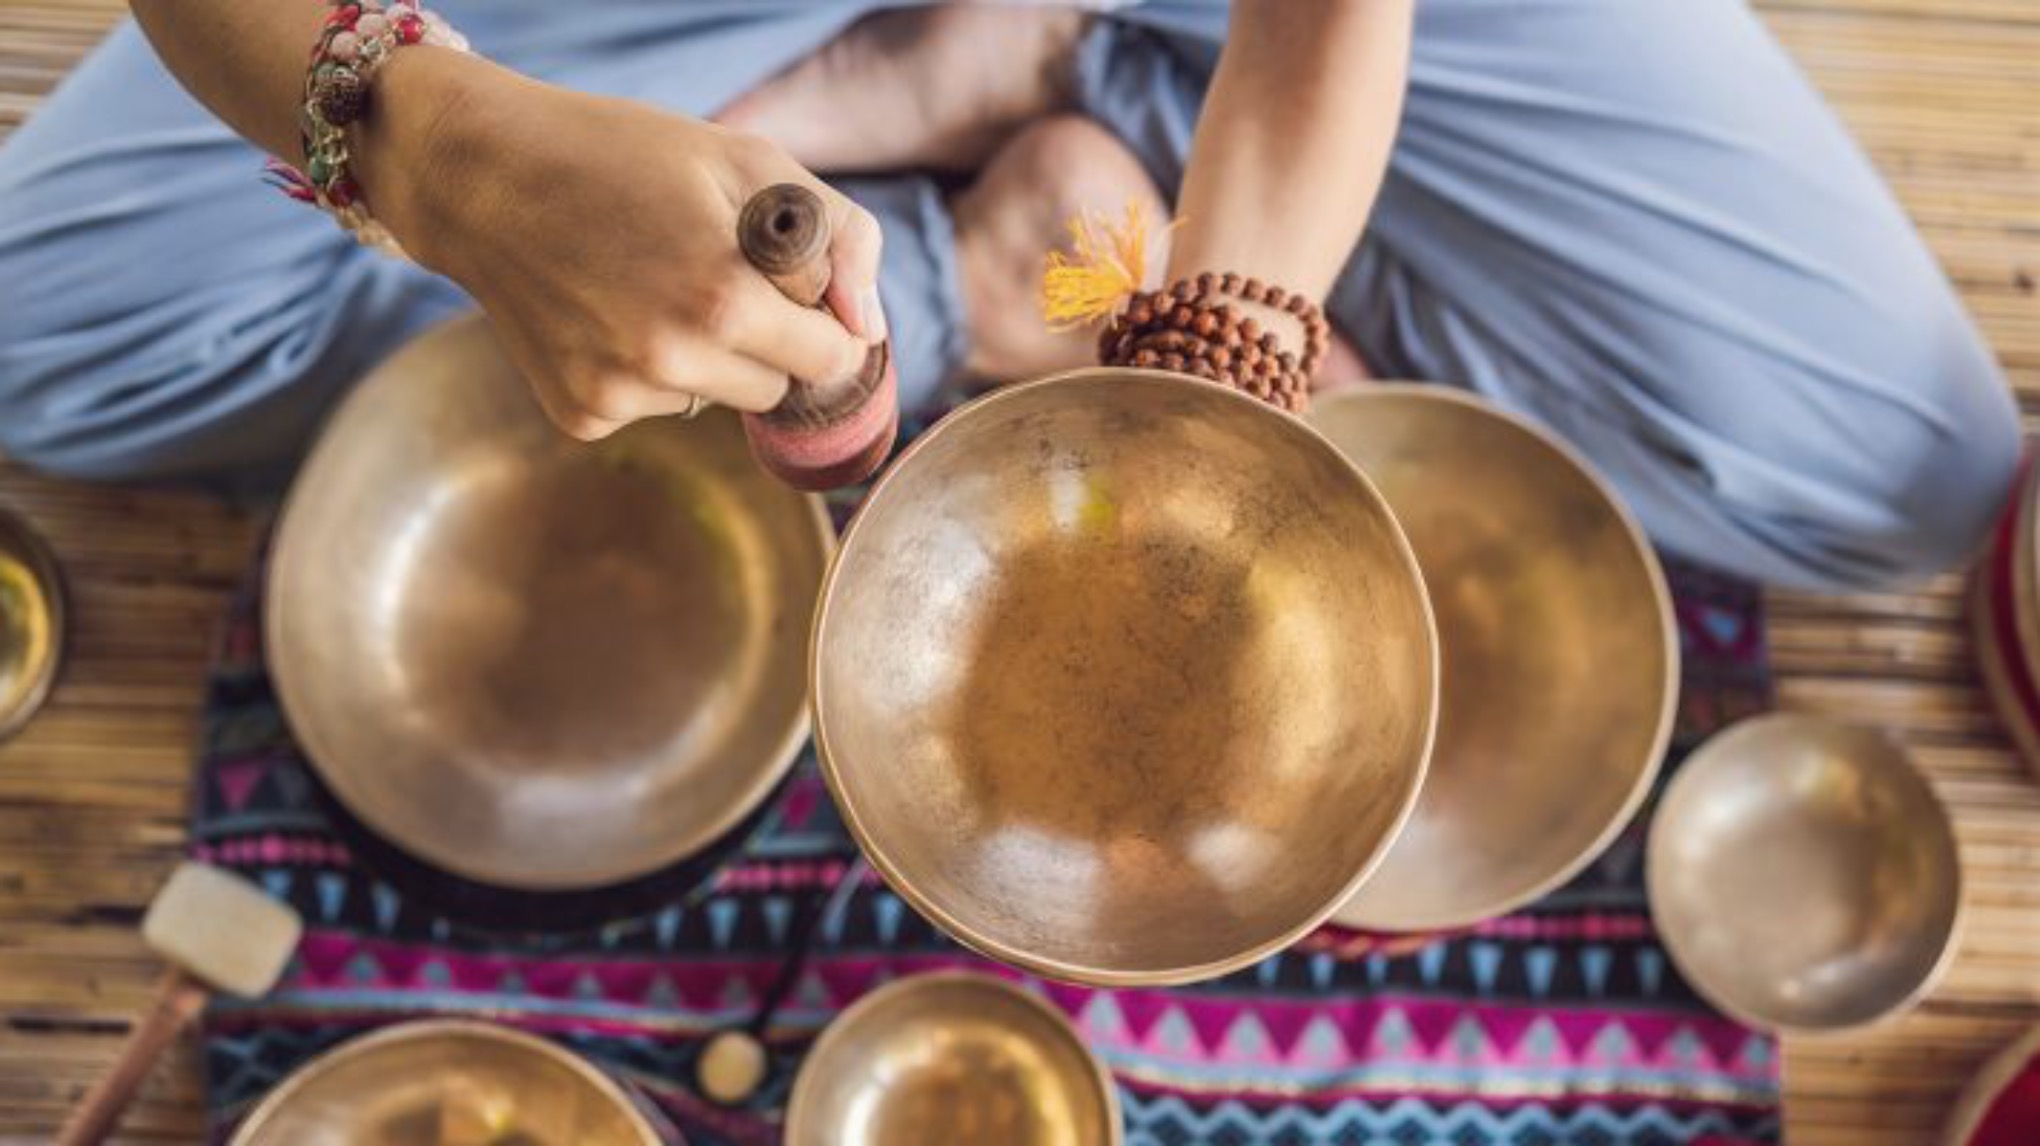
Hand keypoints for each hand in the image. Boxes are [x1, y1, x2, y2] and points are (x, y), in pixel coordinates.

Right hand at [360, 50, 885, 439]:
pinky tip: (608, 313)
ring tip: (651, 286)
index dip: (823, 321)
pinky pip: (658, 409)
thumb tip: (871, 330)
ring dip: (709, 358)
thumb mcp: (746, 162)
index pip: (832, 359)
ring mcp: (622, 394)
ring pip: (720, 402)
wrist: (480, 176)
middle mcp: (673, 360)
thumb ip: (837, 239)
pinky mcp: (583, 414)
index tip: (795, 292)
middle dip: (769, 342)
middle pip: (780, 390)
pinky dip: (649, 372)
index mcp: (725, 297)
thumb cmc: (622, 154)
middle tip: (713, 274)